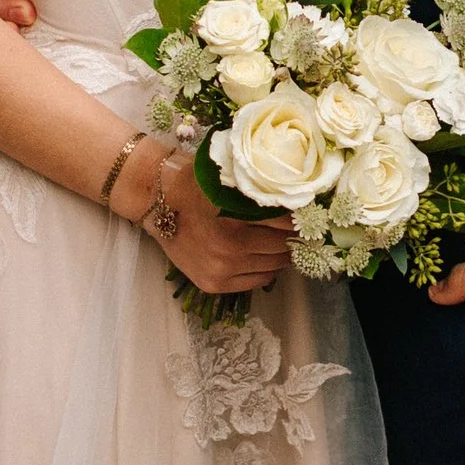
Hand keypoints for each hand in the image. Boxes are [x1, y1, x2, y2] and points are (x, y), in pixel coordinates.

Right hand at [127, 141, 293, 300]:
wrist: (158, 201)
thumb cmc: (196, 184)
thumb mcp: (231, 181)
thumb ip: (262, 191)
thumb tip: (300, 197)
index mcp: (236, 218)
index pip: (286, 224)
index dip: (299, 217)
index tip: (306, 213)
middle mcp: (230, 249)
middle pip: (282, 246)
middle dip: (292, 236)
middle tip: (297, 227)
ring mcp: (221, 269)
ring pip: (274, 266)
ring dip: (281, 253)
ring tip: (280, 240)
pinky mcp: (214, 283)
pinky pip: (258, 281)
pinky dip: (266, 269)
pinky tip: (263, 255)